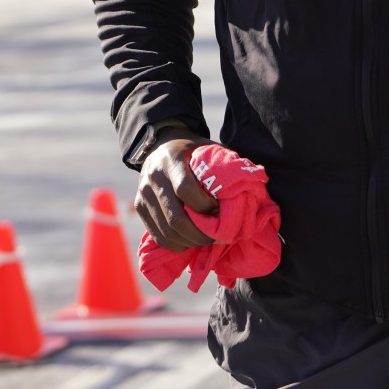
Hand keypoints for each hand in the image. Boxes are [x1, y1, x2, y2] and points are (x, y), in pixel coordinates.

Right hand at [134, 135, 219, 250]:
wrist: (160, 144)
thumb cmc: (191, 149)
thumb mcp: (207, 148)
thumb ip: (224, 163)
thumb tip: (248, 184)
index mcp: (171, 160)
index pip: (186, 189)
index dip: (205, 206)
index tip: (219, 210)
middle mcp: (153, 177)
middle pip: (175, 217)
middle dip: (199, 233)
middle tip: (217, 237)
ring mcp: (143, 194)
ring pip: (166, 230)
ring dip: (188, 242)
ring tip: (205, 241)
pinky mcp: (140, 207)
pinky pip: (157, 235)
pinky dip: (174, 244)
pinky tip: (189, 242)